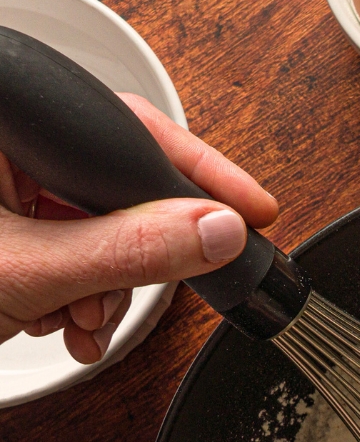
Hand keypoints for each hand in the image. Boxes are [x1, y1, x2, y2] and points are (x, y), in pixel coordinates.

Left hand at [0, 93, 277, 363]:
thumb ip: (127, 249)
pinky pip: (72, 250)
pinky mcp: (9, 228)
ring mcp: (7, 189)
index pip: (128, 130)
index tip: (252, 212)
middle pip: (117, 187)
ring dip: (105, 288)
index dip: (197, 174)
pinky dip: (79, 295)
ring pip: (100, 228)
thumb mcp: (29, 268)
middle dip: (135, 256)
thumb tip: (215, 230)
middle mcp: (11, 149)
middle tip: (145, 287)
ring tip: (81, 319)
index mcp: (11, 120)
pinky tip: (62, 321)